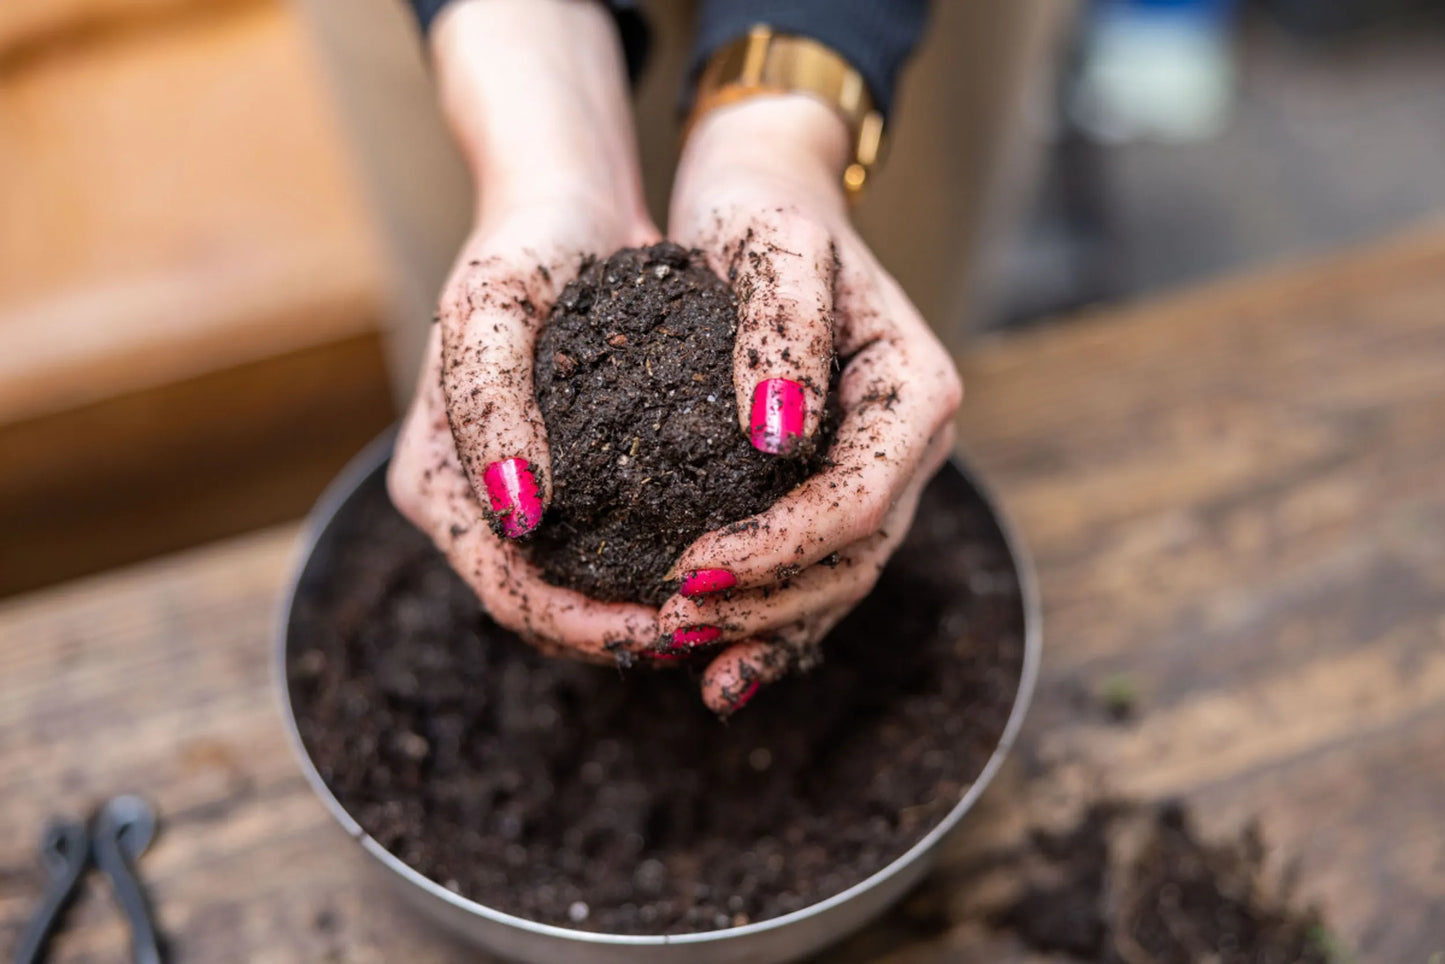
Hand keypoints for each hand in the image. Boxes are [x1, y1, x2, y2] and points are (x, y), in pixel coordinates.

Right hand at [388, 0, 659, 660]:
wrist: (562, 210)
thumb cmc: (522, 250)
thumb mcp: (491, 307)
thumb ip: (489, 405)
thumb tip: (519, 515)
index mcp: (433, 485)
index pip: (506, 591)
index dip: (581, 626)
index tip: (666, 625)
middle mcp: (469, 507)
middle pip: (538, 611)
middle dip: (617, 635)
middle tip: (708, 631)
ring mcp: (513, 501)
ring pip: (572, 597)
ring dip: (637, 618)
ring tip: (717, 615)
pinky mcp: (562, 486)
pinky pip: (601, 559)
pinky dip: (648, 578)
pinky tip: (714, 571)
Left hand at [662, 95, 962, 712]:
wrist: (763, 200)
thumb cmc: (765, 212)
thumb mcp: (775, 244)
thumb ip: (786, 333)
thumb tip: (778, 439)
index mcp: (915, 394)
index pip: (857, 502)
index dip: (778, 550)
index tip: (688, 568)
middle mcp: (908, 446)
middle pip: (850, 559)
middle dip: (763, 603)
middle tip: (666, 621)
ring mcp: (875, 472)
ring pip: (832, 578)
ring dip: (760, 626)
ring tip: (675, 647)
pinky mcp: (828, 487)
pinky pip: (809, 570)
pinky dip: (766, 620)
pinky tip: (713, 666)